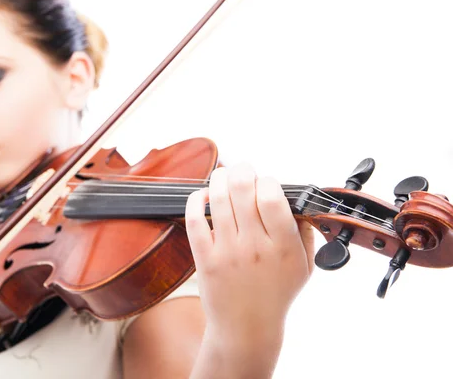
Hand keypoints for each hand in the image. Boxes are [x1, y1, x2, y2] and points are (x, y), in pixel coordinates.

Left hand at [185, 163, 314, 339]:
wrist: (247, 328)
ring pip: (218, 200)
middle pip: (242, 190)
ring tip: (223, 175)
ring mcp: (227, 252)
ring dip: (219, 178)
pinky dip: (196, 200)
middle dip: (242, 170)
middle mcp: (255, 247)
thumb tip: (297, 201)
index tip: (266, 184)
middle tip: (243, 169)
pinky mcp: (205, 259)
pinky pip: (195, 220)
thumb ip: (304, 232)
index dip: (267, 181)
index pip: (272, 197)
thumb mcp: (304, 266)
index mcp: (283, 246)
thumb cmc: (276, 294)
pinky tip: (203, 195)